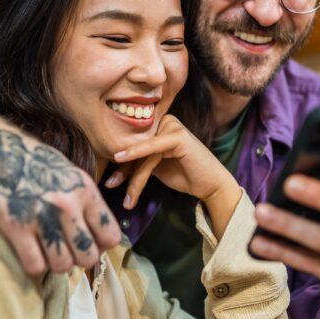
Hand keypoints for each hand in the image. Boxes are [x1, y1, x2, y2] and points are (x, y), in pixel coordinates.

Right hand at [0, 116, 121, 275]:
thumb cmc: (32, 161)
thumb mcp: (68, 172)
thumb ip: (85, 200)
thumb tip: (101, 235)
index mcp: (84, 189)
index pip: (110, 236)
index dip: (100, 245)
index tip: (88, 242)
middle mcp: (67, 204)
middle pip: (88, 256)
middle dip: (78, 258)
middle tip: (66, 249)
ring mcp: (41, 216)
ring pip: (63, 265)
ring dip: (55, 263)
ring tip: (47, 251)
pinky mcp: (15, 226)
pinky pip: (35, 266)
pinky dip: (34, 265)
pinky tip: (30, 252)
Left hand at [110, 115, 241, 237]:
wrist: (210, 185)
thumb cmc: (184, 175)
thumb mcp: (155, 167)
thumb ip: (138, 160)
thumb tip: (112, 161)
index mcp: (158, 126)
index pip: (133, 142)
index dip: (121, 161)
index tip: (109, 179)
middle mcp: (164, 122)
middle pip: (136, 146)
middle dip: (123, 168)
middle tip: (109, 185)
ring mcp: (171, 126)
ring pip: (143, 153)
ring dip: (133, 177)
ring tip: (126, 197)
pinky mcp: (178, 136)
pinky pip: (152, 148)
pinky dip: (137, 155)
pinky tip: (121, 159)